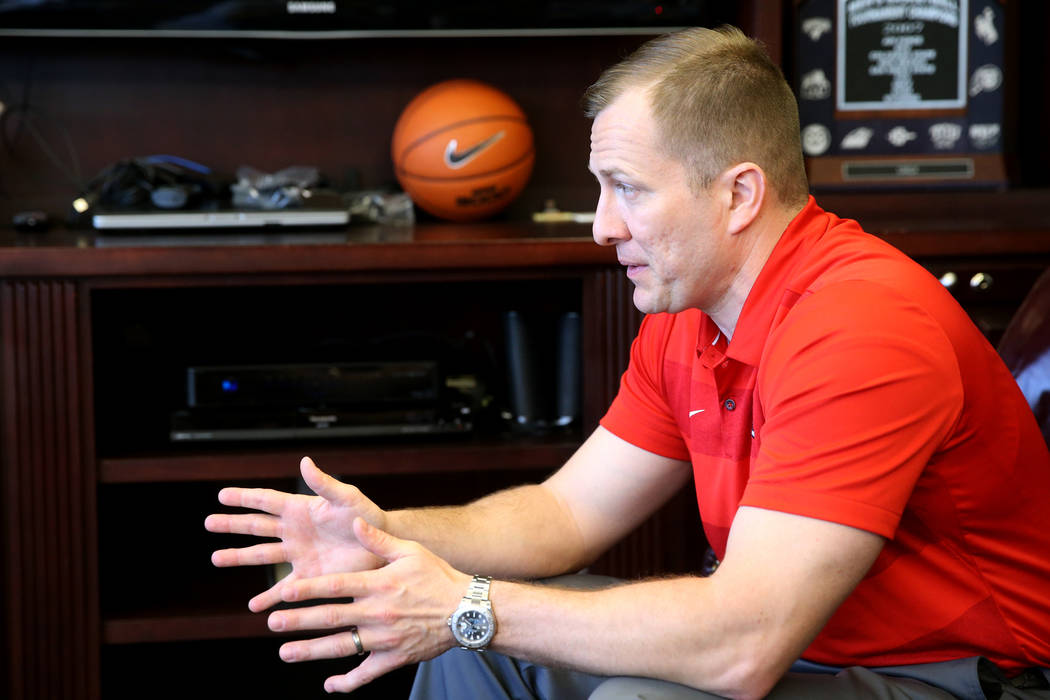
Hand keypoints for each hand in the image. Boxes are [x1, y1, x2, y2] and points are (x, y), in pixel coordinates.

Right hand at [205, 456, 387, 611]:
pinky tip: (254, 607)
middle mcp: (295, 531)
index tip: (221, 495)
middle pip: (256, 527)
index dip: (244, 498)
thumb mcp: (346, 498)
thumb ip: (324, 483)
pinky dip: (269, 598)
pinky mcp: (308, 577)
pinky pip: (282, 589)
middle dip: (232, 525)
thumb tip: (304, 461)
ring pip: (261, 555)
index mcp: (301, 509)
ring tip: (216, 558)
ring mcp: (298, 554)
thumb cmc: (366, 517)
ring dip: (239, 557)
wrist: (381, 546)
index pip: (266, 501)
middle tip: (208, 523)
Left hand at [267, 517, 468, 692]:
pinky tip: (329, 685)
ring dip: (311, 651)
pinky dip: (348, 682)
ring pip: (342, 647)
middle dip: (299, 621)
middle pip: (331, 618)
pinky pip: (367, 673)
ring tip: (285, 652)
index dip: (308, 589)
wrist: (468, 610)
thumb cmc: (439, 576)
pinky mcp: (395, 658)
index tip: (283, 591)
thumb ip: (379, 540)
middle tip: (273, 623)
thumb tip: (355, 521)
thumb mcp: (411, 551)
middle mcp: (379, 612)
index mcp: (380, 584)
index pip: (336, 586)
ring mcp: (386, 638)